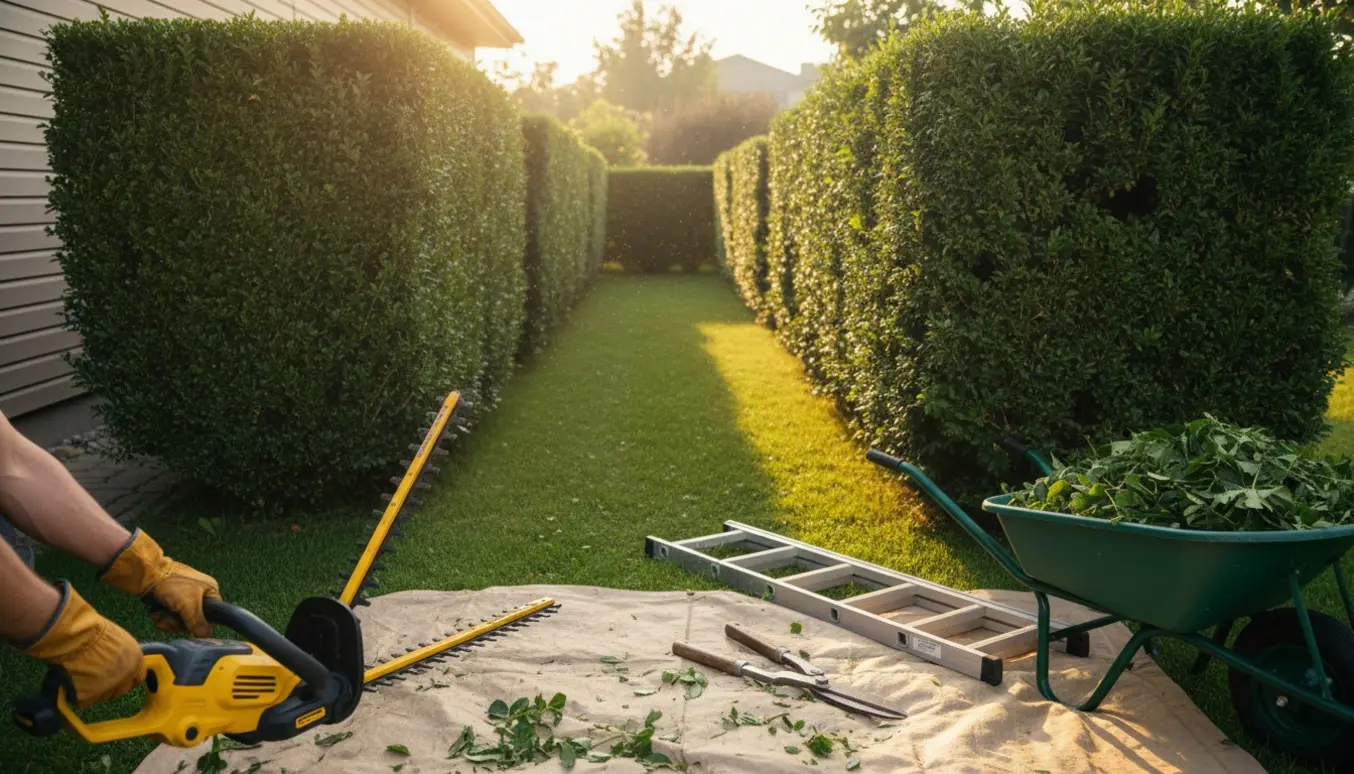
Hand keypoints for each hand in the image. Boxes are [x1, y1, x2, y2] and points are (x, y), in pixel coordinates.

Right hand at [21, 582, 145, 708]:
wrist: (76, 637)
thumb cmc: (94, 632)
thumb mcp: (119, 640)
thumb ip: (123, 656)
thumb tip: (117, 663)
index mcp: (136, 660)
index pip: (138, 678)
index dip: (127, 679)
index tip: (118, 678)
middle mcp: (126, 676)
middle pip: (120, 690)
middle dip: (110, 686)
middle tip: (95, 678)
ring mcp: (108, 688)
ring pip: (102, 696)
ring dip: (93, 691)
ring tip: (81, 676)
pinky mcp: (89, 696)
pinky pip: (84, 700)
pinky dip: (77, 694)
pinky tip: (72, 682)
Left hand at [99, 529, 221, 636]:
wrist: (147, 573)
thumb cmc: (172, 585)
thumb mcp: (189, 605)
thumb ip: (198, 622)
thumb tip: (205, 635)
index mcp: (210, 591)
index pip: (212, 615)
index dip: (200, 624)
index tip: (187, 626)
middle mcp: (200, 593)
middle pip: (193, 620)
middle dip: (178, 624)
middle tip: (167, 621)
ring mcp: (185, 596)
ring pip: (180, 619)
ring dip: (167, 621)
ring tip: (158, 616)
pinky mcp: (171, 598)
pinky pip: (170, 614)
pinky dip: (161, 616)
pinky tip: (154, 613)